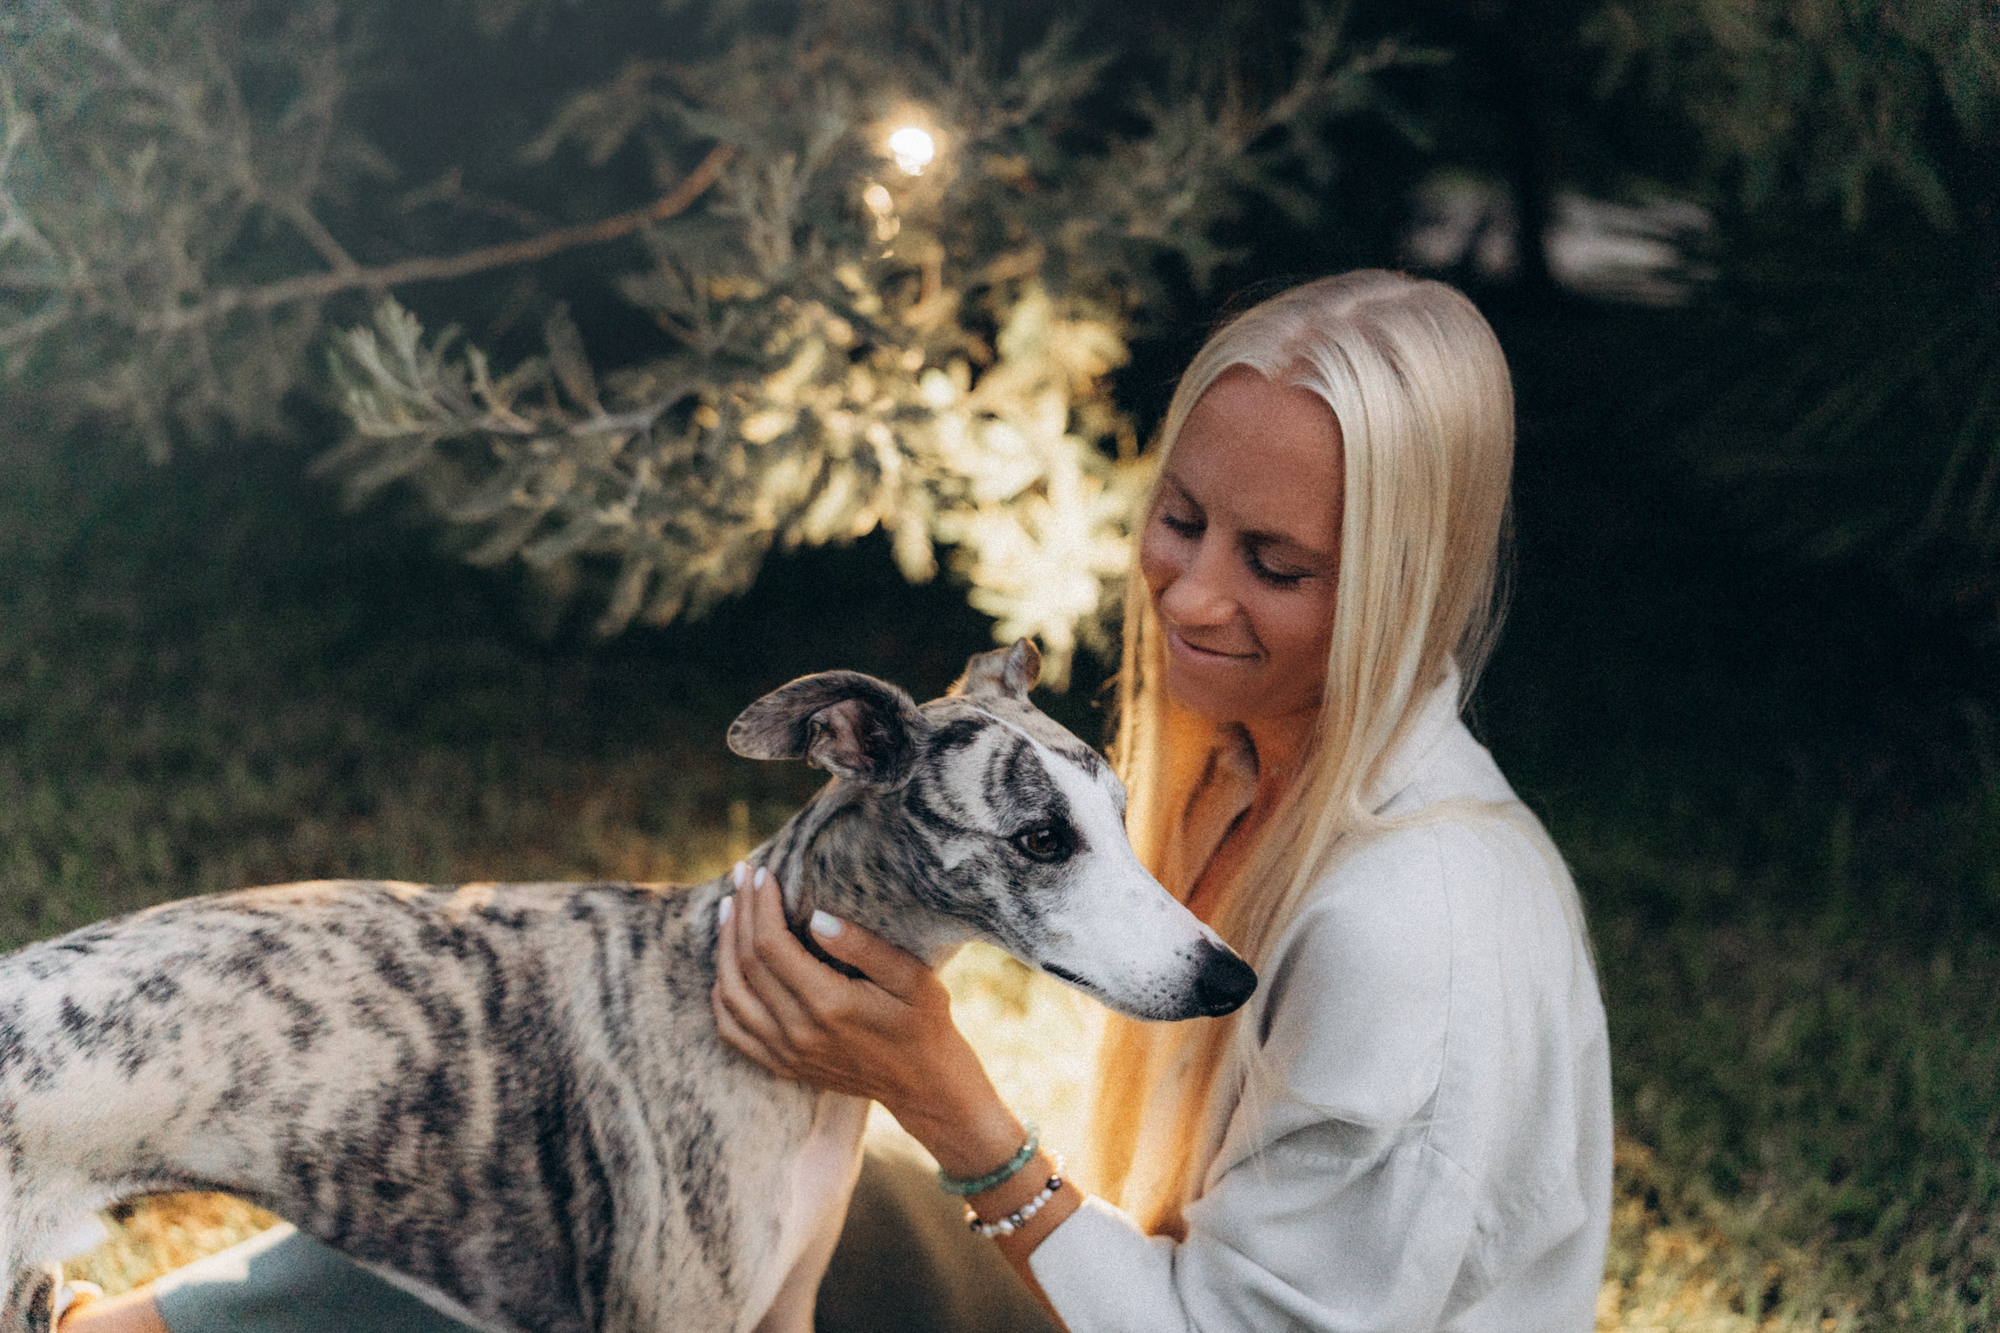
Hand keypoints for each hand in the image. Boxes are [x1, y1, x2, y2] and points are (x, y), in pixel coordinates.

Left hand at [710, 863, 1020, 1173]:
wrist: (925, 1084)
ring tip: (728, 910)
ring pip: (731, 995)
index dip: (762, 905)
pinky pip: (733, 1030)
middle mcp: (799, 1032)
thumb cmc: (924, 1022)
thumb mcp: (911, 977)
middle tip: (740, 876)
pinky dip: (722, 994)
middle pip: (746, 964)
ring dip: (723, 949)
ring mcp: (787, 1053)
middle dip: (740, 913)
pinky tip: (726, 966)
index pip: (772, 945)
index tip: (762, 874)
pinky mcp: (783, 1065)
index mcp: (829, 1004)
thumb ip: (863, 947)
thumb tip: (815, 917)